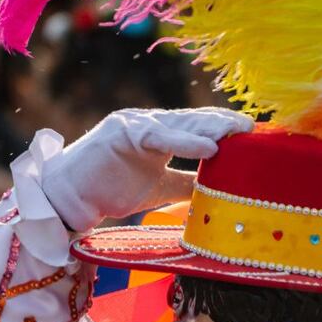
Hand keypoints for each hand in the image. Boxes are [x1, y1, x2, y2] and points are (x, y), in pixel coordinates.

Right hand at [41, 108, 252, 230]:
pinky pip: (159, 136)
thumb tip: (217, 190)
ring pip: (179, 124)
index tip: (251, 133)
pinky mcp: (121, 133)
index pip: (196, 126)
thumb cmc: (110, 190)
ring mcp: (134, 125)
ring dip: (210, 128)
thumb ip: (185, 183)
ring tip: (237, 133)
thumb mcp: (159, 186)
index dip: (222, 127)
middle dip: (222, 123)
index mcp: (158, 133)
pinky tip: (210, 148)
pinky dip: (185, 142)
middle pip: (192, 121)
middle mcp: (149, 124)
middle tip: (251, 128)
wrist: (69, 200)